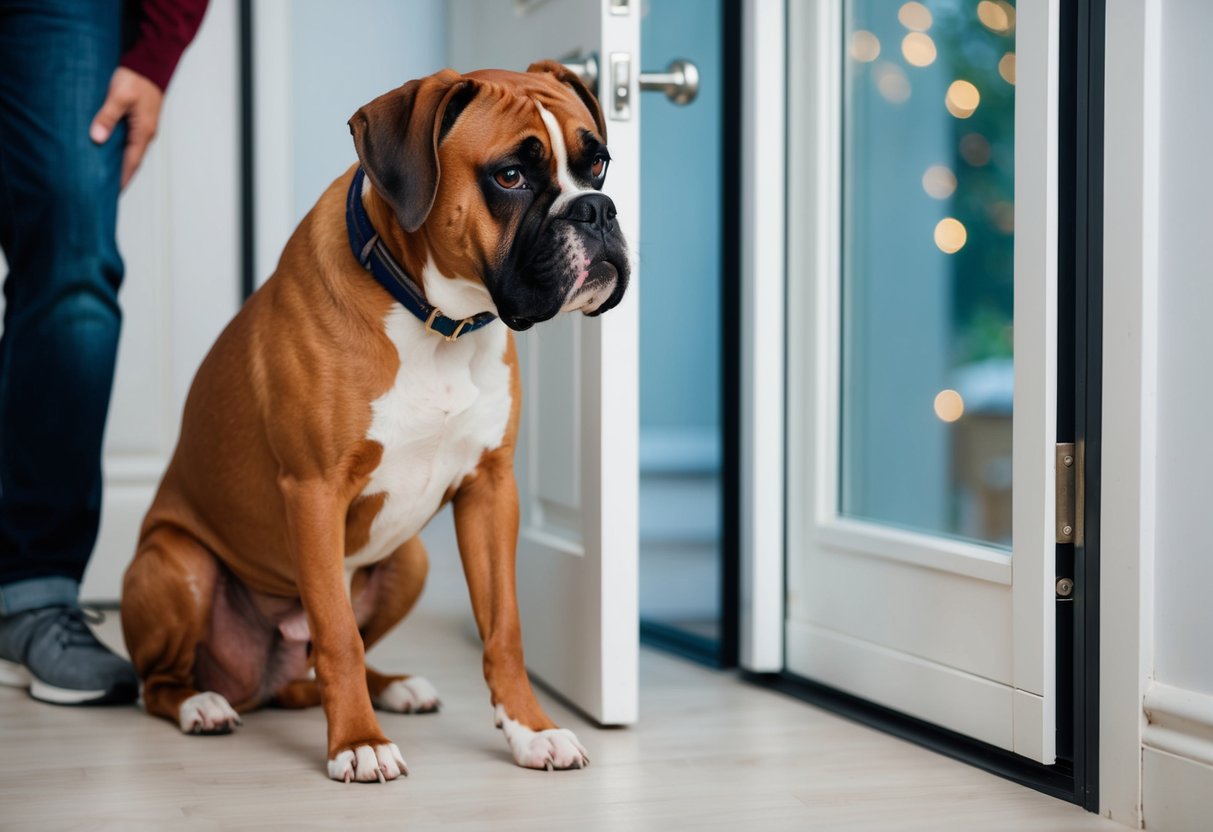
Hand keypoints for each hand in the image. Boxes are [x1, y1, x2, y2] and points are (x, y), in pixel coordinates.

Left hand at [89, 66, 163, 189]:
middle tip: (106, 190)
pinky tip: (109, 154)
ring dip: (120, 165)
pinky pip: (129, 142)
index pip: (132, 163)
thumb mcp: (118, 96)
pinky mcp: (139, 122)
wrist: (150, 64)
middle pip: (132, 161)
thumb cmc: (136, 79)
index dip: (122, 179)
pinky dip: (120, 152)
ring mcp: (143, 128)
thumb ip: (107, 117)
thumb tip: (97, 138)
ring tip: (106, 176)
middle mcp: (145, 134)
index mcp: (143, 132)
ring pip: (130, 152)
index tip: (113, 194)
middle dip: (121, 177)